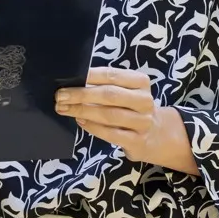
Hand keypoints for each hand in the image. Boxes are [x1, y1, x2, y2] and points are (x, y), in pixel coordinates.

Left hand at [55, 68, 199, 176]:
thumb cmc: (132, 107)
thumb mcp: (126, 91)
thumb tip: (73, 82)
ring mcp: (143, 122)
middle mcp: (144, 101)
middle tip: (60, 96)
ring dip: (82, 111)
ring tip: (64, 109)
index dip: (88, 76)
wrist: (158, 135)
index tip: (67, 79)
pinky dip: (92, 127)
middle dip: (81, 95)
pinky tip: (80, 121)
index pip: (111, 75)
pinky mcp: (138, 142)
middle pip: (109, 95)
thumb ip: (105, 85)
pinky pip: (111, 134)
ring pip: (108, 115)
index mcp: (140, 82)